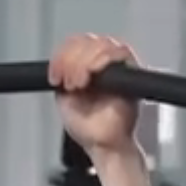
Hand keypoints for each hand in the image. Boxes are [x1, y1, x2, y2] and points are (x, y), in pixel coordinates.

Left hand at [49, 34, 139, 154]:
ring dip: (83, 62)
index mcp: (85, 67)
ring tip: (78, 85)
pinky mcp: (131, 70)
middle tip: (69, 83)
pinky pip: (119, 52)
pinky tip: (90, 78)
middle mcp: (102, 63)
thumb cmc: (89, 128)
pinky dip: (100, 61)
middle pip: (85, 41)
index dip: (62, 55)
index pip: (74, 45)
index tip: (55, 76)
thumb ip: (63, 75)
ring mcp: (117, 65)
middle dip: (71, 60)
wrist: (104, 145)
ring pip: (99, 43)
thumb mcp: (64, 98)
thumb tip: (61, 59)